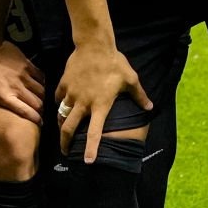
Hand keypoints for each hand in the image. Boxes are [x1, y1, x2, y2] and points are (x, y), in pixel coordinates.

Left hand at [0, 38, 45, 124]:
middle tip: (37, 113)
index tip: (37, 123)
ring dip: (41, 98)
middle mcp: (18, 88)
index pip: (27, 112)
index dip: (35, 120)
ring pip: (41, 91)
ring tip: (38, 101)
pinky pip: (41, 77)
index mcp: (4, 97)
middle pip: (38, 103)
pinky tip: (37, 86)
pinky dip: (41, 84)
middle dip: (39, 111)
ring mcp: (24, 75)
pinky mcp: (28, 64)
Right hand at [55, 40, 150, 162]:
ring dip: (61, 125)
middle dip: (65, 143)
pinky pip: (58, 98)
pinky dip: (59, 103)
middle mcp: (84, 103)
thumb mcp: (130, 79)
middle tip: (66, 152)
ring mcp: (71, 94)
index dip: (91, 149)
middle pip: (68, 128)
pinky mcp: (63, 84)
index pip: (95, 132)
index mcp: (100, 105)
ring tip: (62, 130)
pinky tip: (62, 104)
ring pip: (61, 115)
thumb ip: (139, 96)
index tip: (88, 162)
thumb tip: (150, 107)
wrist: (94, 45)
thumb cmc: (115, 63)